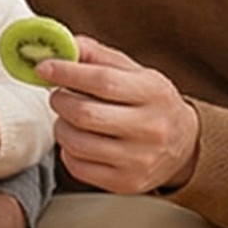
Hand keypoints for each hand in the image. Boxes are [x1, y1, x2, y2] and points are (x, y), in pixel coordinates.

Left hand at [42, 35, 200, 193]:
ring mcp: (138, 160)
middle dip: (60, 101)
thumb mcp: (135, 72)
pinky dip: (68, 151)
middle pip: (85, 114)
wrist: (183, 145)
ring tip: (69, 119)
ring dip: (61, 127)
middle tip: (58, 95)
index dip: (67, 73)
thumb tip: (62, 45)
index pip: (102, 81)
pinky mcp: (125, 183)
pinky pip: (78, 167)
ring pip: (76, 143)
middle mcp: (150, 128)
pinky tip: (79, 141)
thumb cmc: (152, 103)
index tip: (44, 68)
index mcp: (154, 93)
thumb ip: (98, 57)